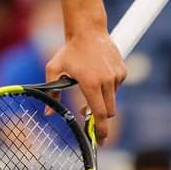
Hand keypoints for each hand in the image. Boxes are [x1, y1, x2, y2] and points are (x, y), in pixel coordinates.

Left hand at [45, 28, 126, 144]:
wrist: (88, 30)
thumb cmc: (69, 50)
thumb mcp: (54, 68)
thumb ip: (52, 92)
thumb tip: (48, 113)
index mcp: (90, 82)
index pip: (99, 113)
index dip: (100, 129)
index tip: (100, 140)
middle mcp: (106, 80)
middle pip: (108, 111)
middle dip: (99, 117)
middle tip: (85, 114)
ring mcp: (116, 76)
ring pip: (112, 99)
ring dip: (102, 100)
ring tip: (89, 87)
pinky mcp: (123, 71)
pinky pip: (117, 87)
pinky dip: (109, 88)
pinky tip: (98, 74)